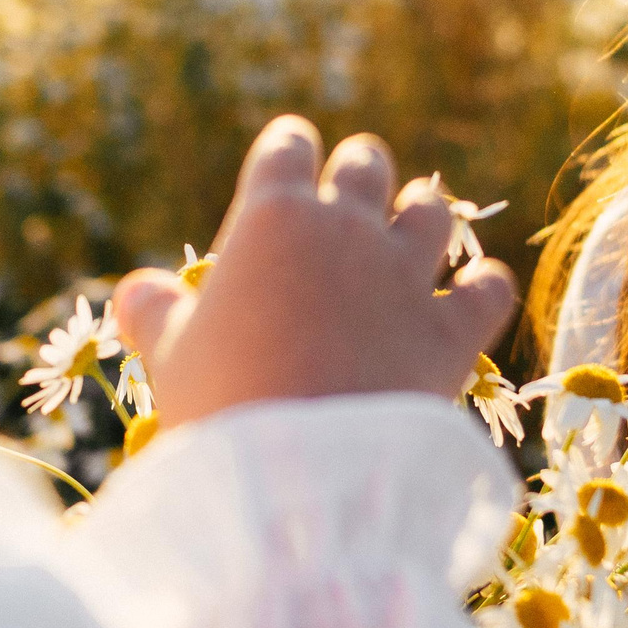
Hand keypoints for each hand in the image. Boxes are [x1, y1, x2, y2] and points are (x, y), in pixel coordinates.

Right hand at [110, 116, 515, 427]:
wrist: (294, 479)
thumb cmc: (218, 409)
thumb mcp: (172, 358)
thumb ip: (156, 313)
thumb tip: (139, 290)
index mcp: (272, 219)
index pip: (285, 149)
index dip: (287, 149)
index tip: (289, 156)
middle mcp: (345, 229)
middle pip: (365, 166)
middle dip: (359, 172)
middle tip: (354, 189)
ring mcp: (406, 277)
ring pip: (431, 212)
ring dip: (422, 214)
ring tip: (414, 223)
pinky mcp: (451, 332)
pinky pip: (488, 289)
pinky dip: (486, 286)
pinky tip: (480, 290)